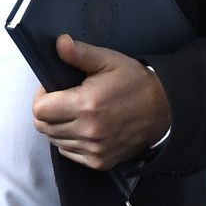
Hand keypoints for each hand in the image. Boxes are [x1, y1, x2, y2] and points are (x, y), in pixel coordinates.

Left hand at [31, 34, 170, 170]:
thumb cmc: (135, 82)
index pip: (40, 110)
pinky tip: (82, 127)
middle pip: (43, 127)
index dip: (41, 96)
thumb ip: (80, 54)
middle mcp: (89, 131)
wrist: (166, 110)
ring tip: (73, 112)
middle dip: (46, 111)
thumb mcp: (109, 61)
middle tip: (60, 100)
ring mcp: (95, 150)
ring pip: (54, 141)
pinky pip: (69, 153)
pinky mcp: (100, 162)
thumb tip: (59, 43)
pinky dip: (69, 141)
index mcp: (86, 105)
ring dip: (57, 127)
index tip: (51, 89)